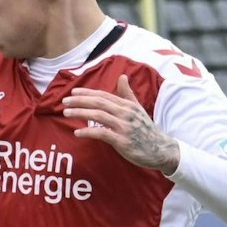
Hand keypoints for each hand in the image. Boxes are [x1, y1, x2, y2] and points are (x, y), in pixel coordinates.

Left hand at [61, 74, 180, 173]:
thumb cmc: (146, 130)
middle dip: (80, 100)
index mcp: (128, 105)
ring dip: (81, 113)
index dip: (87, 93)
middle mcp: (126, 113)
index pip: (104, 95)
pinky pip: (103, 134)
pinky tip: (77, 132)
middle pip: (99, 103)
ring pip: (99, 116)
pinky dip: (89, 131)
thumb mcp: (138, 109)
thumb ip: (128, 94)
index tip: (73, 92)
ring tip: (66, 113)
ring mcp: (124, 127)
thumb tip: (122, 76)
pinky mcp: (123, 141)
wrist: (161, 149)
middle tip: (65, 101)